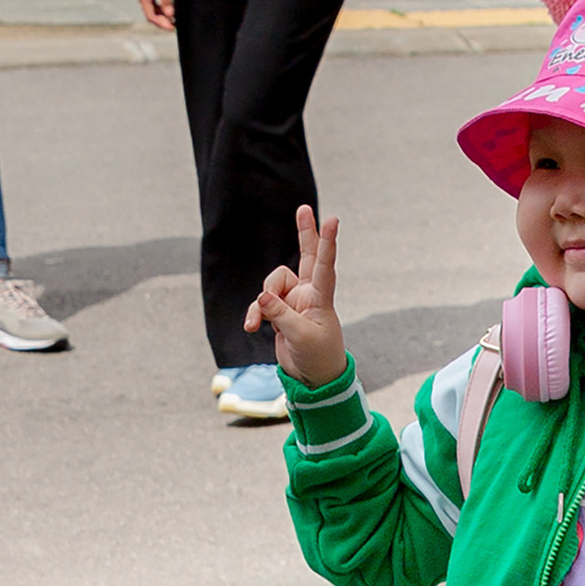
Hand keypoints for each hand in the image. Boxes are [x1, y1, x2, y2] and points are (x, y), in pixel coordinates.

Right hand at [133, 0, 174, 32]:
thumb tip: (170, 14)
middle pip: (150, 15)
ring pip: (152, 10)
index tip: (172, 27)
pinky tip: (169, 10)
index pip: (151, 16)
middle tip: (175, 26)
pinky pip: (153, 4)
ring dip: (162, 16)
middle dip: (162, 22)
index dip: (162, 23)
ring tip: (174, 20)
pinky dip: (160, 9)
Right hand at [245, 203, 348, 383]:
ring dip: (261, 302)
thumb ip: (281, 315)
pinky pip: (261, 303)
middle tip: (304, 208)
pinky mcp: (280, 311)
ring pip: (270, 285)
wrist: (312, 377)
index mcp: (321, 298)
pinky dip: (255, 314)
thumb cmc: (317, 357)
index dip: (327, 242)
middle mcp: (308, 294)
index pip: (324, 265)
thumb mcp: (300, 337)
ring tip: (257, 324)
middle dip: (305, 233)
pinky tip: (252, 328)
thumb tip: (262, 297)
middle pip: (306, 256)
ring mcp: (293, 300)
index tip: (332, 220)